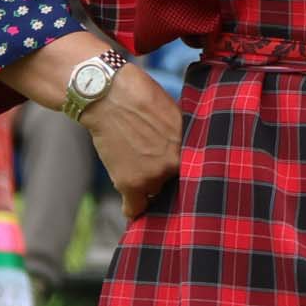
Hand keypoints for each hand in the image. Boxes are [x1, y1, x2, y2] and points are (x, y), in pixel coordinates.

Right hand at [83, 69, 183, 219]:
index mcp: (193, 147)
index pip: (196, 176)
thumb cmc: (142, 97)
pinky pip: (134, 209)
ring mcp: (154, 177)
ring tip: (139, 175)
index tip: (183, 182)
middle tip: (158, 178)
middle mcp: (176, 165)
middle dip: (168, 183)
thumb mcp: (175, 116)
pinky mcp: (130, 184)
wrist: (108, 95)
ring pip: (154, 195)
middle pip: (176, 187)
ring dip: (148, 190)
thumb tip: (188, 157)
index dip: (188, 178)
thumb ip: (183, 141)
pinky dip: (132, 209)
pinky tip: (132, 208)